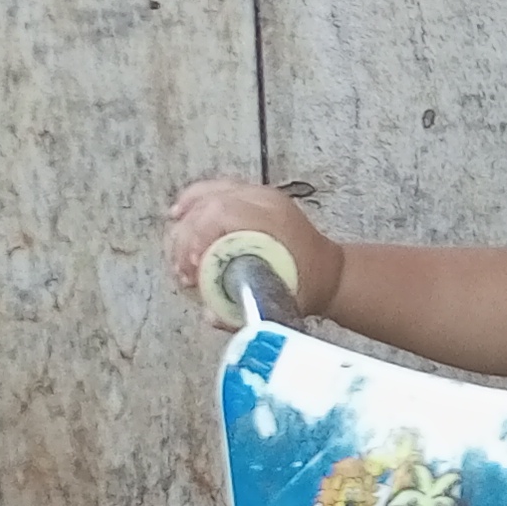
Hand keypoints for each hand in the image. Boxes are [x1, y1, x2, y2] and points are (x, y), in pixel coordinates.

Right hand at [163, 176, 342, 320]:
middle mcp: (265, 201)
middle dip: (186, 237)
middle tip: (183, 271)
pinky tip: (178, 218)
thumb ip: (245, 310)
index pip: (220, 213)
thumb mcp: (278, 301)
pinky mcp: (250, 195)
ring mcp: (258, 194)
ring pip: (206, 193)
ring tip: (179, 256)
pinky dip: (192, 203)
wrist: (329, 272)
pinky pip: (212, 190)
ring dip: (184, 223)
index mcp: (274, 221)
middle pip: (208, 203)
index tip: (190, 267)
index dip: (196, 237)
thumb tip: (210, 315)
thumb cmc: (307, 286)